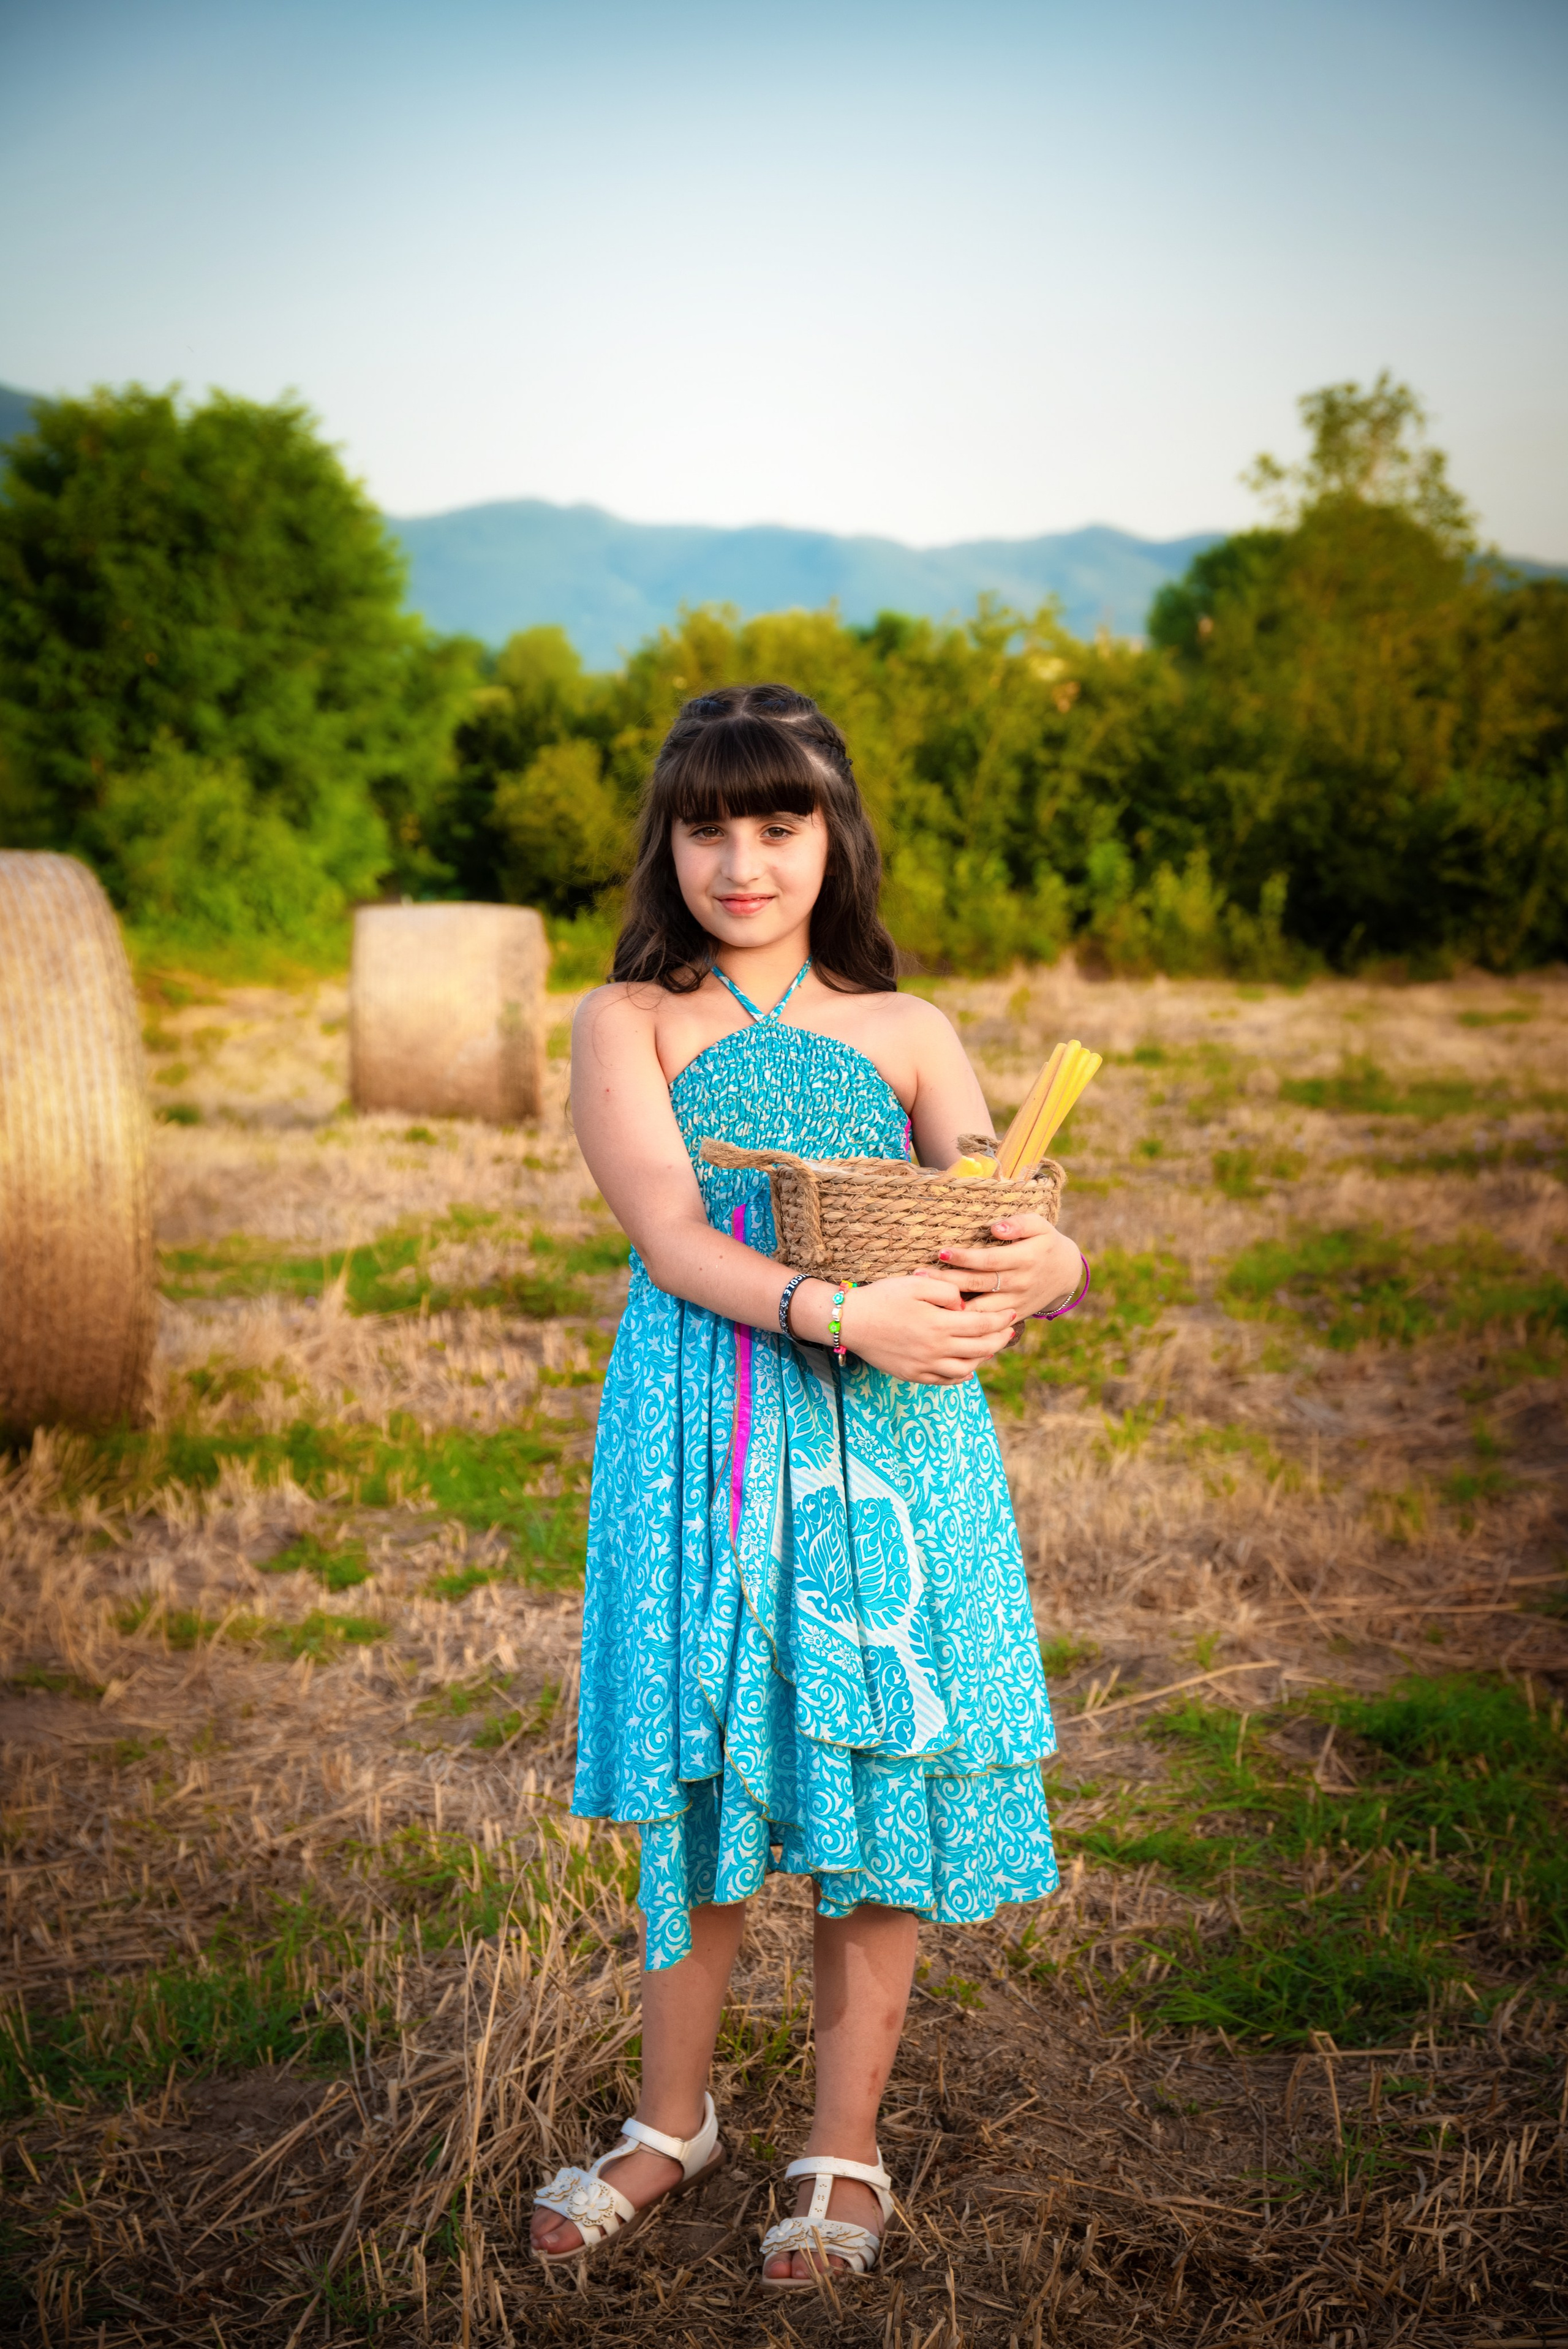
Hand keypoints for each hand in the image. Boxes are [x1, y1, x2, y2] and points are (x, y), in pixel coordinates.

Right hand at [792, 1272, 1016, 1385]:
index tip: (1013, 1313)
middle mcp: (936, 1349)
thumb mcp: (917, 1284)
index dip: (1001, 1319)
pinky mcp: (913, 1375)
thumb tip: (965, 1306)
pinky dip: (962, 1375)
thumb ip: (947, 1291)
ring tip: (990, 1347)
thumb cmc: (883, 1297)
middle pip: (980, 1349)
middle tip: (1010, 1331)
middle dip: (1000, 1339)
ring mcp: (925, 1366)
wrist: (850, 1321)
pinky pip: (946, 1380)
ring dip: (984, 1358)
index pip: (983, 1325)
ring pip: (966, 1368)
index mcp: (940, 1324)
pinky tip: (967, 1367)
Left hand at [933, 1213, 1083, 1322]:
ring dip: (952, 1305)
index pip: (990, 1260)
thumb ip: (1019, 1224)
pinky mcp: (1012, 1316)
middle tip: (919, 1276)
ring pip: (980, 1308)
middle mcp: (1019, 1283)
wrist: (1065, 1274)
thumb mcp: (1040, 1225)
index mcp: (1024, 1259)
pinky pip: (987, 1324)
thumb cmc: (1046, 1243)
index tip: (941, 1252)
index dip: (965, 1257)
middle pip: (978, 1284)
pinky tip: (943, 1319)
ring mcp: (1015, 1303)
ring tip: (926, 1300)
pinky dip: (967, 1323)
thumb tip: (996, 1228)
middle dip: (947, 1281)